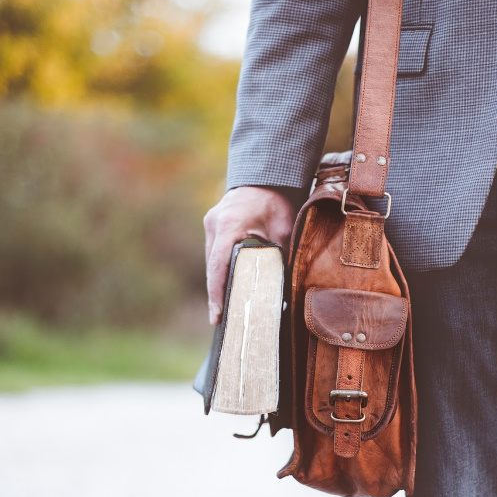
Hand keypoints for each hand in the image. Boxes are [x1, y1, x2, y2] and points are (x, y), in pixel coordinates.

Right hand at [203, 186, 297, 324]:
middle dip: (217, 293)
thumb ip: (281, 254)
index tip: (216, 315)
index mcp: (229, 224)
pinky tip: (228, 285)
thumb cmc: (276, 201)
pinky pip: (214, 252)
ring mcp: (211, 223)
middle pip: (212, 266)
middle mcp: (214, 224)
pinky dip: (221, 269)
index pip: (218, 265)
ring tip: (224, 308)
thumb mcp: (283, 227)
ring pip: (212, 260)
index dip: (216, 292)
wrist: (266, 176)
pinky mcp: (213, 225)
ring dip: (218, 281)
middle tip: (223, 320)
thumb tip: (285, 285)